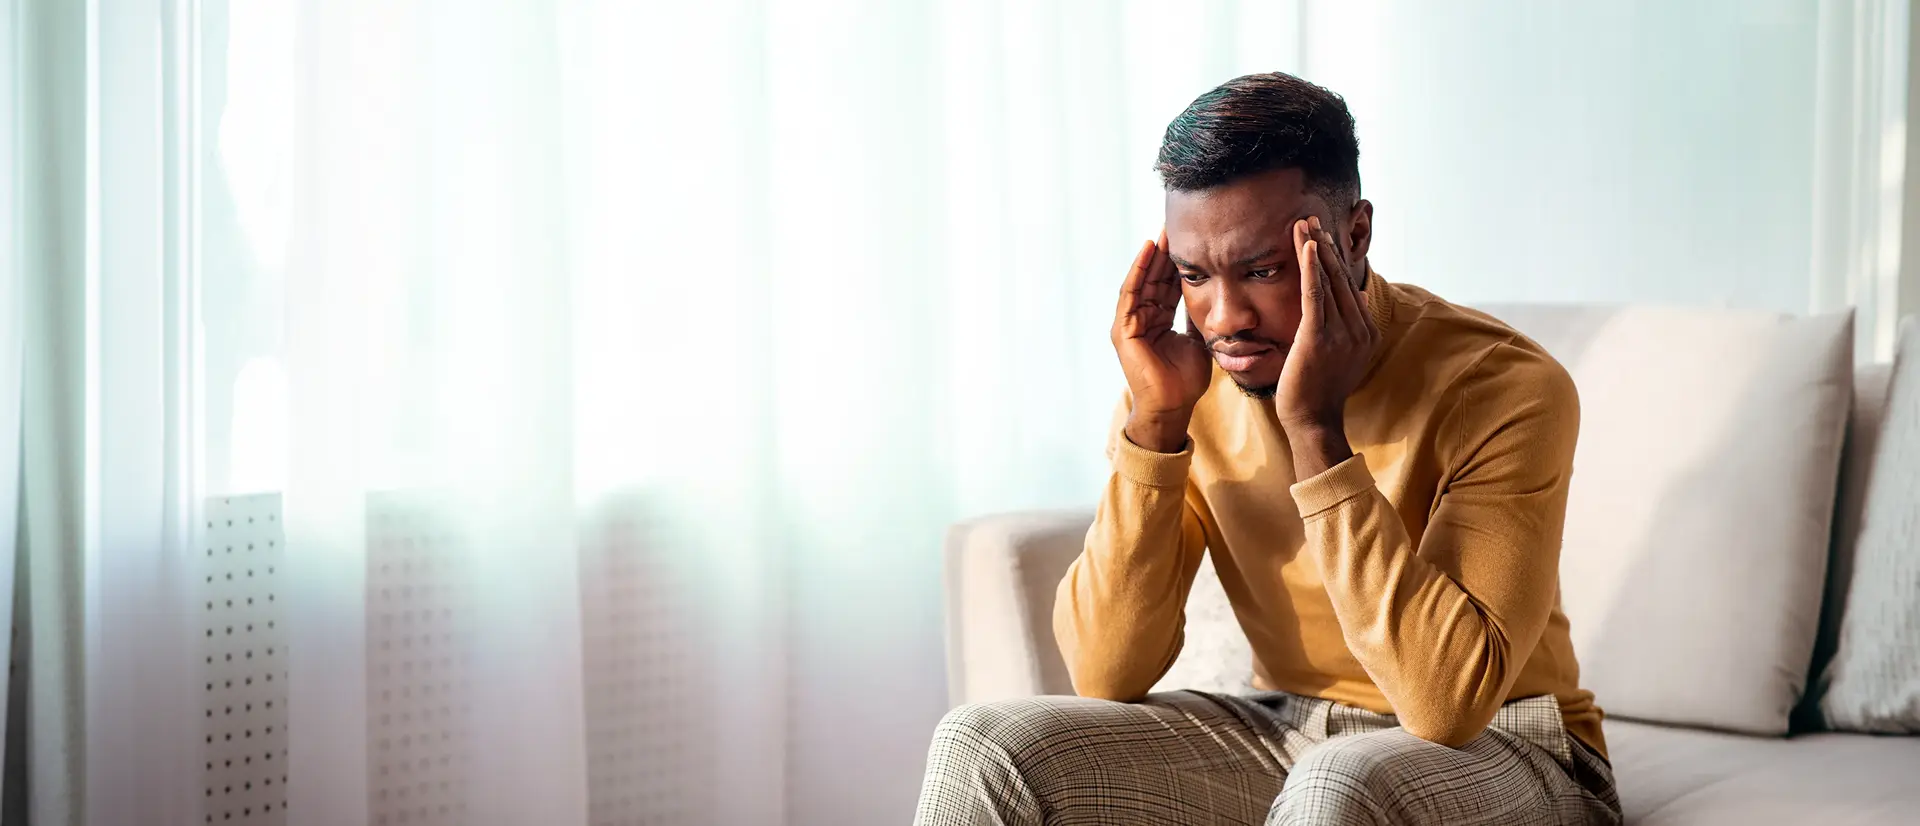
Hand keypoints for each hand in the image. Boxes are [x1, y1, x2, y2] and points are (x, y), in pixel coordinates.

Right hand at [1112, 231, 1210, 451]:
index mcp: (1157, 321)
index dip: (1178, 263)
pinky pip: (1130, 294)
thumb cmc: (1185, 380)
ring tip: (1163, 231)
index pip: (1167, 285)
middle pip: (1154, 279)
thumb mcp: (1198, 339)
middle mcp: (1141, 319)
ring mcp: (1129, 324)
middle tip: (1177, 225)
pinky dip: (1139, 271)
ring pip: (1142, 281)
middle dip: (1165, 253)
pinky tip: (1149, 250)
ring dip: (1152, 256)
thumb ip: (1198, 317)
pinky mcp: (1123, 330)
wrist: (1173, 406)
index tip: (1190, 240)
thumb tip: (1212, 295)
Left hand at [1276, 216, 1377, 441]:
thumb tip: (1357, 297)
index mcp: (1366, 331)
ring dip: (1315, 248)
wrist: (1313, 421)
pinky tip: (1306, 246)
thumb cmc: (1319, 390)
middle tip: (1312, 217)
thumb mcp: (1342, 354)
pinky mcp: (1319, 337)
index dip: (1334, 257)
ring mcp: (1342, 333)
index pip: (1349, 285)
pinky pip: (1316, 295)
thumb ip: (1350, 325)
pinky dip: (1311, 268)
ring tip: (1304, 223)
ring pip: (1329, 281)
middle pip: (1341, 277)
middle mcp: (1359, 329)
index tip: (1322, 234)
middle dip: (1325, 245)